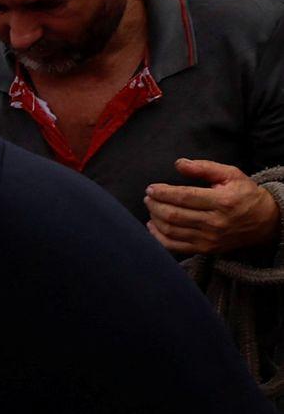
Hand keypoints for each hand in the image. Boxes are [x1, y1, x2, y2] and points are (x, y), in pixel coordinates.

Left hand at [145, 158, 283, 255]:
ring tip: (151, 207)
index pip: (184, 197)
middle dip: (155, 205)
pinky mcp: (205, 249)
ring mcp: (209, 239)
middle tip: (148, 197)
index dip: (163, 193)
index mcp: (223, 201)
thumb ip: (204, 168)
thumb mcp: (231, 175)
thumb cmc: (245, 194)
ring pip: (171, 230)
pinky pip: (174, 246)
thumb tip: (179, 163)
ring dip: (155, 218)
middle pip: (174, 215)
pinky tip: (152, 226)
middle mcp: (215, 222)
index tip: (151, 188)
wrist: (264, 222)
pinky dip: (158, 237)